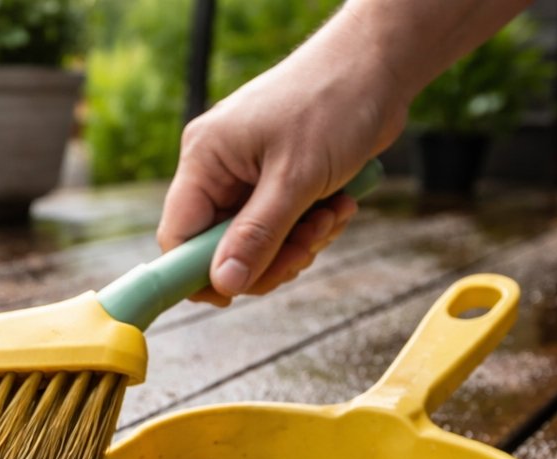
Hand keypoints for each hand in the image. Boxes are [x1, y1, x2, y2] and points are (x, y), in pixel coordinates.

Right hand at [157, 32, 405, 302]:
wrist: (379, 66)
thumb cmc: (333, 103)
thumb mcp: (295, 178)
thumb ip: (257, 235)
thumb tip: (223, 284)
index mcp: (205, 160)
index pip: (178, 235)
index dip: (199, 272)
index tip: (233, 295)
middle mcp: (219, 169)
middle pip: (221, 248)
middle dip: (269, 256)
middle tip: (308, 245)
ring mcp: (248, 176)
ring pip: (256, 243)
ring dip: (298, 243)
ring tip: (332, 215)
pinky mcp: (277, 181)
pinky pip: (282, 228)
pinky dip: (310, 227)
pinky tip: (339, 204)